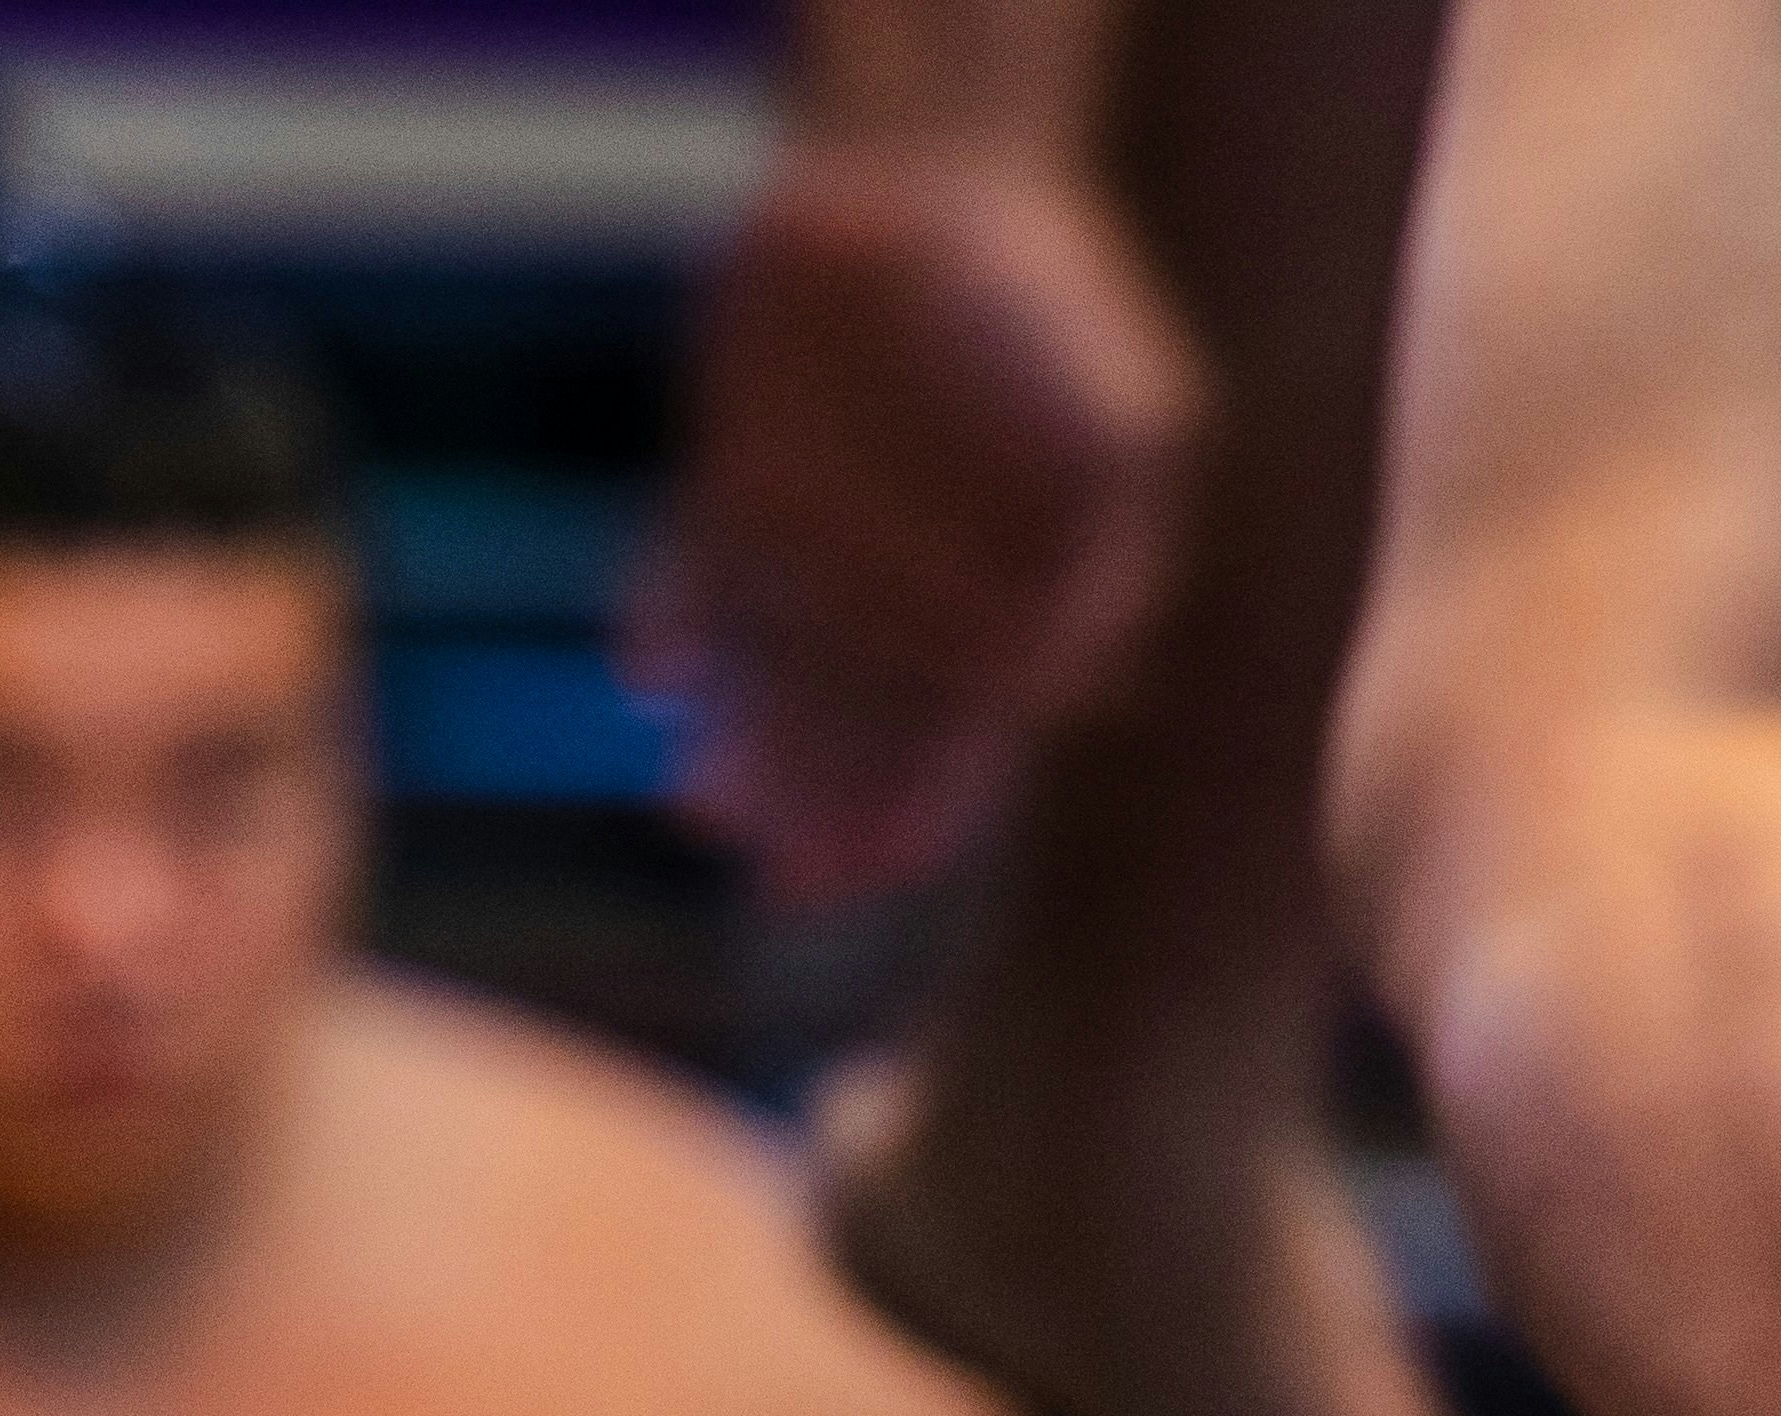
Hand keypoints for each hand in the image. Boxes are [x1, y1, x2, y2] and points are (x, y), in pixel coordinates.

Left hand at [633, 138, 1202, 907]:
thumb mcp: (1125, 417)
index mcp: (1005, 595)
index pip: (969, 727)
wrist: (927, 169)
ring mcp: (812, 545)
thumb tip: (1071, 690)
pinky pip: (686, 576)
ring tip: (710, 809)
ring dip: (748, 751)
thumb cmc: (1042, 292)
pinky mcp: (730, 488)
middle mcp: (901, 590)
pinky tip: (655, 667)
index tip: (890, 859)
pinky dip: (664, 622)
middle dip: (829, 807)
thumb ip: (1107, 555)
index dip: (932, 799)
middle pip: (861, 729)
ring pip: (773, 681)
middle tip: (798, 880)